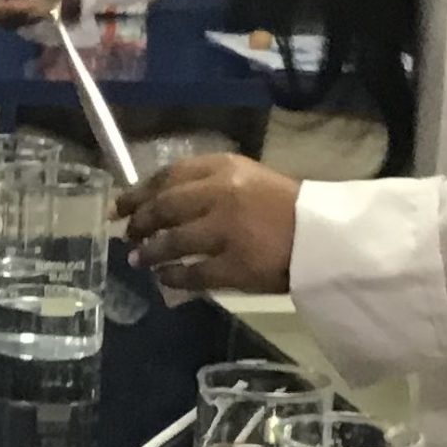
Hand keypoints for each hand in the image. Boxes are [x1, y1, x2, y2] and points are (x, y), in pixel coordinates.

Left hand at [119, 155, 300, 293]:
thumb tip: (157, 202)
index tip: (120, 205)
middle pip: (164, 207)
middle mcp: (222, 195)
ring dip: (149, 252)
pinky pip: (191, 273)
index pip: (168, 176)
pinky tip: (163, 279)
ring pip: (172, 241)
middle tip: (127, 234)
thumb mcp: (247, 180)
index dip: (138, 191)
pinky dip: (172, 276)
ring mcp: (227, 231)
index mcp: (225, 168)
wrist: (325, 238)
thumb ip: (207, 186)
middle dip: (139, 222)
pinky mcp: (235, 266)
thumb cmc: (285, 208)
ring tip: (137, 259)